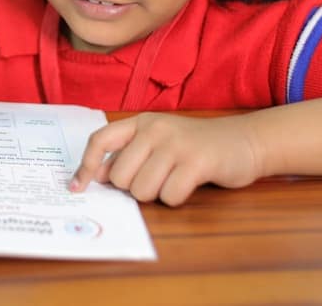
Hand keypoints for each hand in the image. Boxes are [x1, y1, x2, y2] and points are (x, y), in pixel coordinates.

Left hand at [69, 113, 265, 206]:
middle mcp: (156, 129)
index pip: (100, 140)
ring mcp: (176, 143)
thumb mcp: (158, 144)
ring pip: (142, 189)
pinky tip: (189, 185)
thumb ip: (128, 155)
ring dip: (156, 194)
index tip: (77, 187)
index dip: (85, 166)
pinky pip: (169, 195)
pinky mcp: (197, 161)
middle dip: (134, 188)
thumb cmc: (195, 147)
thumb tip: (98, 174)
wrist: (244, 141)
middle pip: (120, 176)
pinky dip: (176, 198)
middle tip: (157, 179)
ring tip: (174, 180)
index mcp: (141, 123)